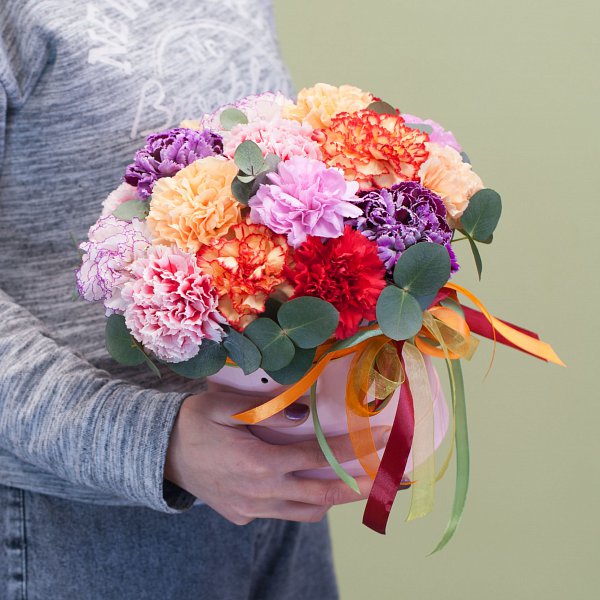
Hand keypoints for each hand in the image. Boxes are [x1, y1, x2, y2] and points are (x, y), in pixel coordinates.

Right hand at [164, 390, 389, 524]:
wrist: (157, 452)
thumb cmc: (191, 423)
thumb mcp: (223, 406)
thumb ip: (266, 411)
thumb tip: (303, 414)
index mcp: (258, 462)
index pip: (319, 457)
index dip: (356, 450)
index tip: (386, 441)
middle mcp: (261, 492)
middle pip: (323, 495)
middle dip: (363, 488)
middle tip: (394, 480)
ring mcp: (252, 508)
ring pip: (306, 511)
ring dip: (334, 499)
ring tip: (356, 483)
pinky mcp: (243, 515)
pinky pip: (284, 513)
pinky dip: (303, 502)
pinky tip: (306, 484)